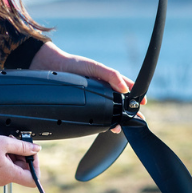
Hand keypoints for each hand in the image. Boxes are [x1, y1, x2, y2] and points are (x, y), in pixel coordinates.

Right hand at [0, 133, 40, 187]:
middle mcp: (3, 179)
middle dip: (23, 155)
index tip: (31, 153)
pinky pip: (4, 168)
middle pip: (23, 171)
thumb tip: (36, 149)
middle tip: (15, 141)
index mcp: (9, 174)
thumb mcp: (4, 142)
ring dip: (13, 154)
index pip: (33, 180)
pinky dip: (5, 157)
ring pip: (13, 167)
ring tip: (5, 142)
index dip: (36, 165)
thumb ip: (23, 146)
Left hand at [28, 41, 145, 130]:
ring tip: (119, 127)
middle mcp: (101, 90)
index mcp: (107, 79)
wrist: (49, 67)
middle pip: (119, 103)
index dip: (135, 96)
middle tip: (136, 121)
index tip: (142, 104)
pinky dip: (101, 122)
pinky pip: (95, 116)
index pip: (126, 89)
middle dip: (128, 112)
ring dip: (115, 120)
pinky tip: (104, 128)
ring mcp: (92, 99)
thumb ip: (109, 75)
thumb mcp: (93, 67)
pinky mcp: (82, 106)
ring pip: (108, 111)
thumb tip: (124, 88)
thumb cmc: (72, 64)